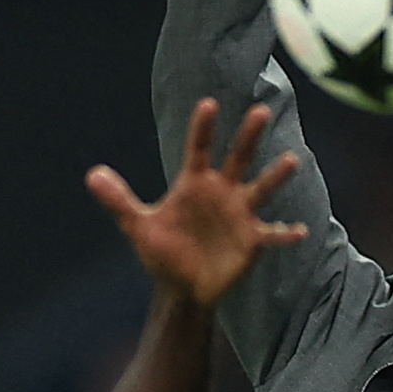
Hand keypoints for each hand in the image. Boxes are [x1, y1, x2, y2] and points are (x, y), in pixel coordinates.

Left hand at [89, 99, 308, 307]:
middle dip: (249, 136)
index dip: (203, 128)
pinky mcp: (252, 241)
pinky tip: (300, 231)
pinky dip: (286, 234)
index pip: (200, 149)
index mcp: (195, 184)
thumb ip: (119, 200)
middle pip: (238, 158)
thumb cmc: (163, 251)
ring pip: (261, 189)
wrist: (182, 287)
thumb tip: (92, 174)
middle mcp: (222, 192)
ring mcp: (240, 215)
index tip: (209, 104)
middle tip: (261, 110)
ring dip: (275, 177)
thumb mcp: (138, 225)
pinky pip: (273, 235)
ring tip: (291, 160)